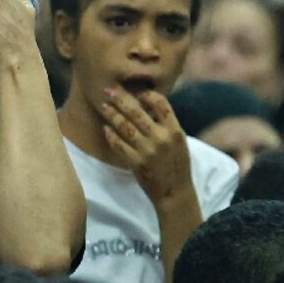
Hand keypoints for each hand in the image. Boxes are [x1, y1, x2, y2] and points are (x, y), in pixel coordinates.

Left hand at [98, 89, 193, 204]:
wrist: (174, 193)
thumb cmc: (177, 166)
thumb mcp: (179, 142)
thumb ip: (167, 125)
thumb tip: (150, 106)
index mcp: (175, 131)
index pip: (161, 104)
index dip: (147, 95)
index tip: (137, 92)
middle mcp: (161, 138)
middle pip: (137, 112)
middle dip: (121, 98)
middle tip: (109, 90)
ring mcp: (148, 151)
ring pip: (125, 126)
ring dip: (112, 114)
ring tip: (104, 106)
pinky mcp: (136, 162)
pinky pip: (119, 144)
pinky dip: (111, 135)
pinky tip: (105, 128)